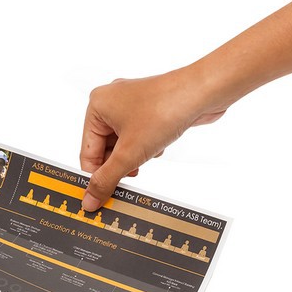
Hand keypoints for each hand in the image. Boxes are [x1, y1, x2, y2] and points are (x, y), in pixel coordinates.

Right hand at [79, 69, 226, 209]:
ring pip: (121, 144)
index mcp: (97, 106)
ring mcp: (131, 104)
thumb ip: (106, 179)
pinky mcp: (148, 108)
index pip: (87, 152)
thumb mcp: (129, 154)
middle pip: (103, 149)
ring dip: (132, 157)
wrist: (204, 91)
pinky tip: (156, 146)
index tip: (101, 195)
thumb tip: (90, 200)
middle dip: (117, 165)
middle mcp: (111, 102)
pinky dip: (144, 147)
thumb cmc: (165, 109)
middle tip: (128, 178)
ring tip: (145, 157)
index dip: (95, 175)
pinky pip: (136, 137)